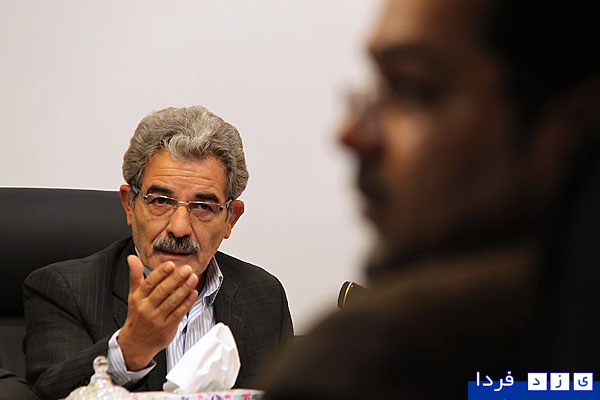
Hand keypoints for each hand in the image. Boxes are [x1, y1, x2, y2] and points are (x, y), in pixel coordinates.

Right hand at [117, 255, 198, 370]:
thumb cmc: (137, 315)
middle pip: (162, 291)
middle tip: (187, 269)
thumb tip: (132, 257)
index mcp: (138, 298)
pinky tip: (193, 293)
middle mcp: (147, 308)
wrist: (136, 343)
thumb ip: (135, 275)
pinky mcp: (167, 327)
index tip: (171, 264)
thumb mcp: (134, 295)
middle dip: (176, 279)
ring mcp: (157, 319)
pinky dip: (187, 303)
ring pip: (172, 301)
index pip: (150, 283)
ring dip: (184, 289)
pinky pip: (179, 313)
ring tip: (193, 278)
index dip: (161, 273)